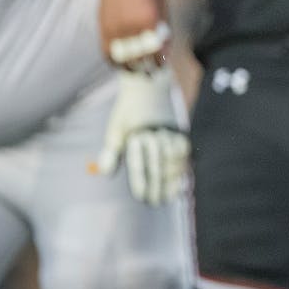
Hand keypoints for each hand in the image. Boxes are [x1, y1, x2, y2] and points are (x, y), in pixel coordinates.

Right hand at [99, 0, 168, 68]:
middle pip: (139, 59)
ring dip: (129, 67)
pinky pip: (108, 52)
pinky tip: (120, 64)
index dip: (158, 62)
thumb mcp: (160, 9)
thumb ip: (161, 31)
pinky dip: (114, 61)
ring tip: (136, 71)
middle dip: (145, 68)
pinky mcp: (104, 27)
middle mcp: (131, 27)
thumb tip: (164, 53)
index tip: (161, 66)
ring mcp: (115, 28)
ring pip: (122, 58)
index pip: (155, 52)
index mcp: (149, 21)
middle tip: (149, 73)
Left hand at [99, 66, 190, 205]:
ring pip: (173, 161)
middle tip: (155, 202)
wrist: (148, 87)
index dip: (141, 182)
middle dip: (157, 186)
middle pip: (157, 165)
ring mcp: (169, 132)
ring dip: (172, 180)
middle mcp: (154, 133)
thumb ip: (111, 152)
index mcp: (136, 133)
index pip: (139, 163)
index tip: (141, 197)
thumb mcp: (115, 129)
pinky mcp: (179, 131)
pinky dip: (183, 166)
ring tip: (169, 195)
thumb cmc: (127, 112)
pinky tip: (181, 179)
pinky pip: (184, 152)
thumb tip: (104, 173)